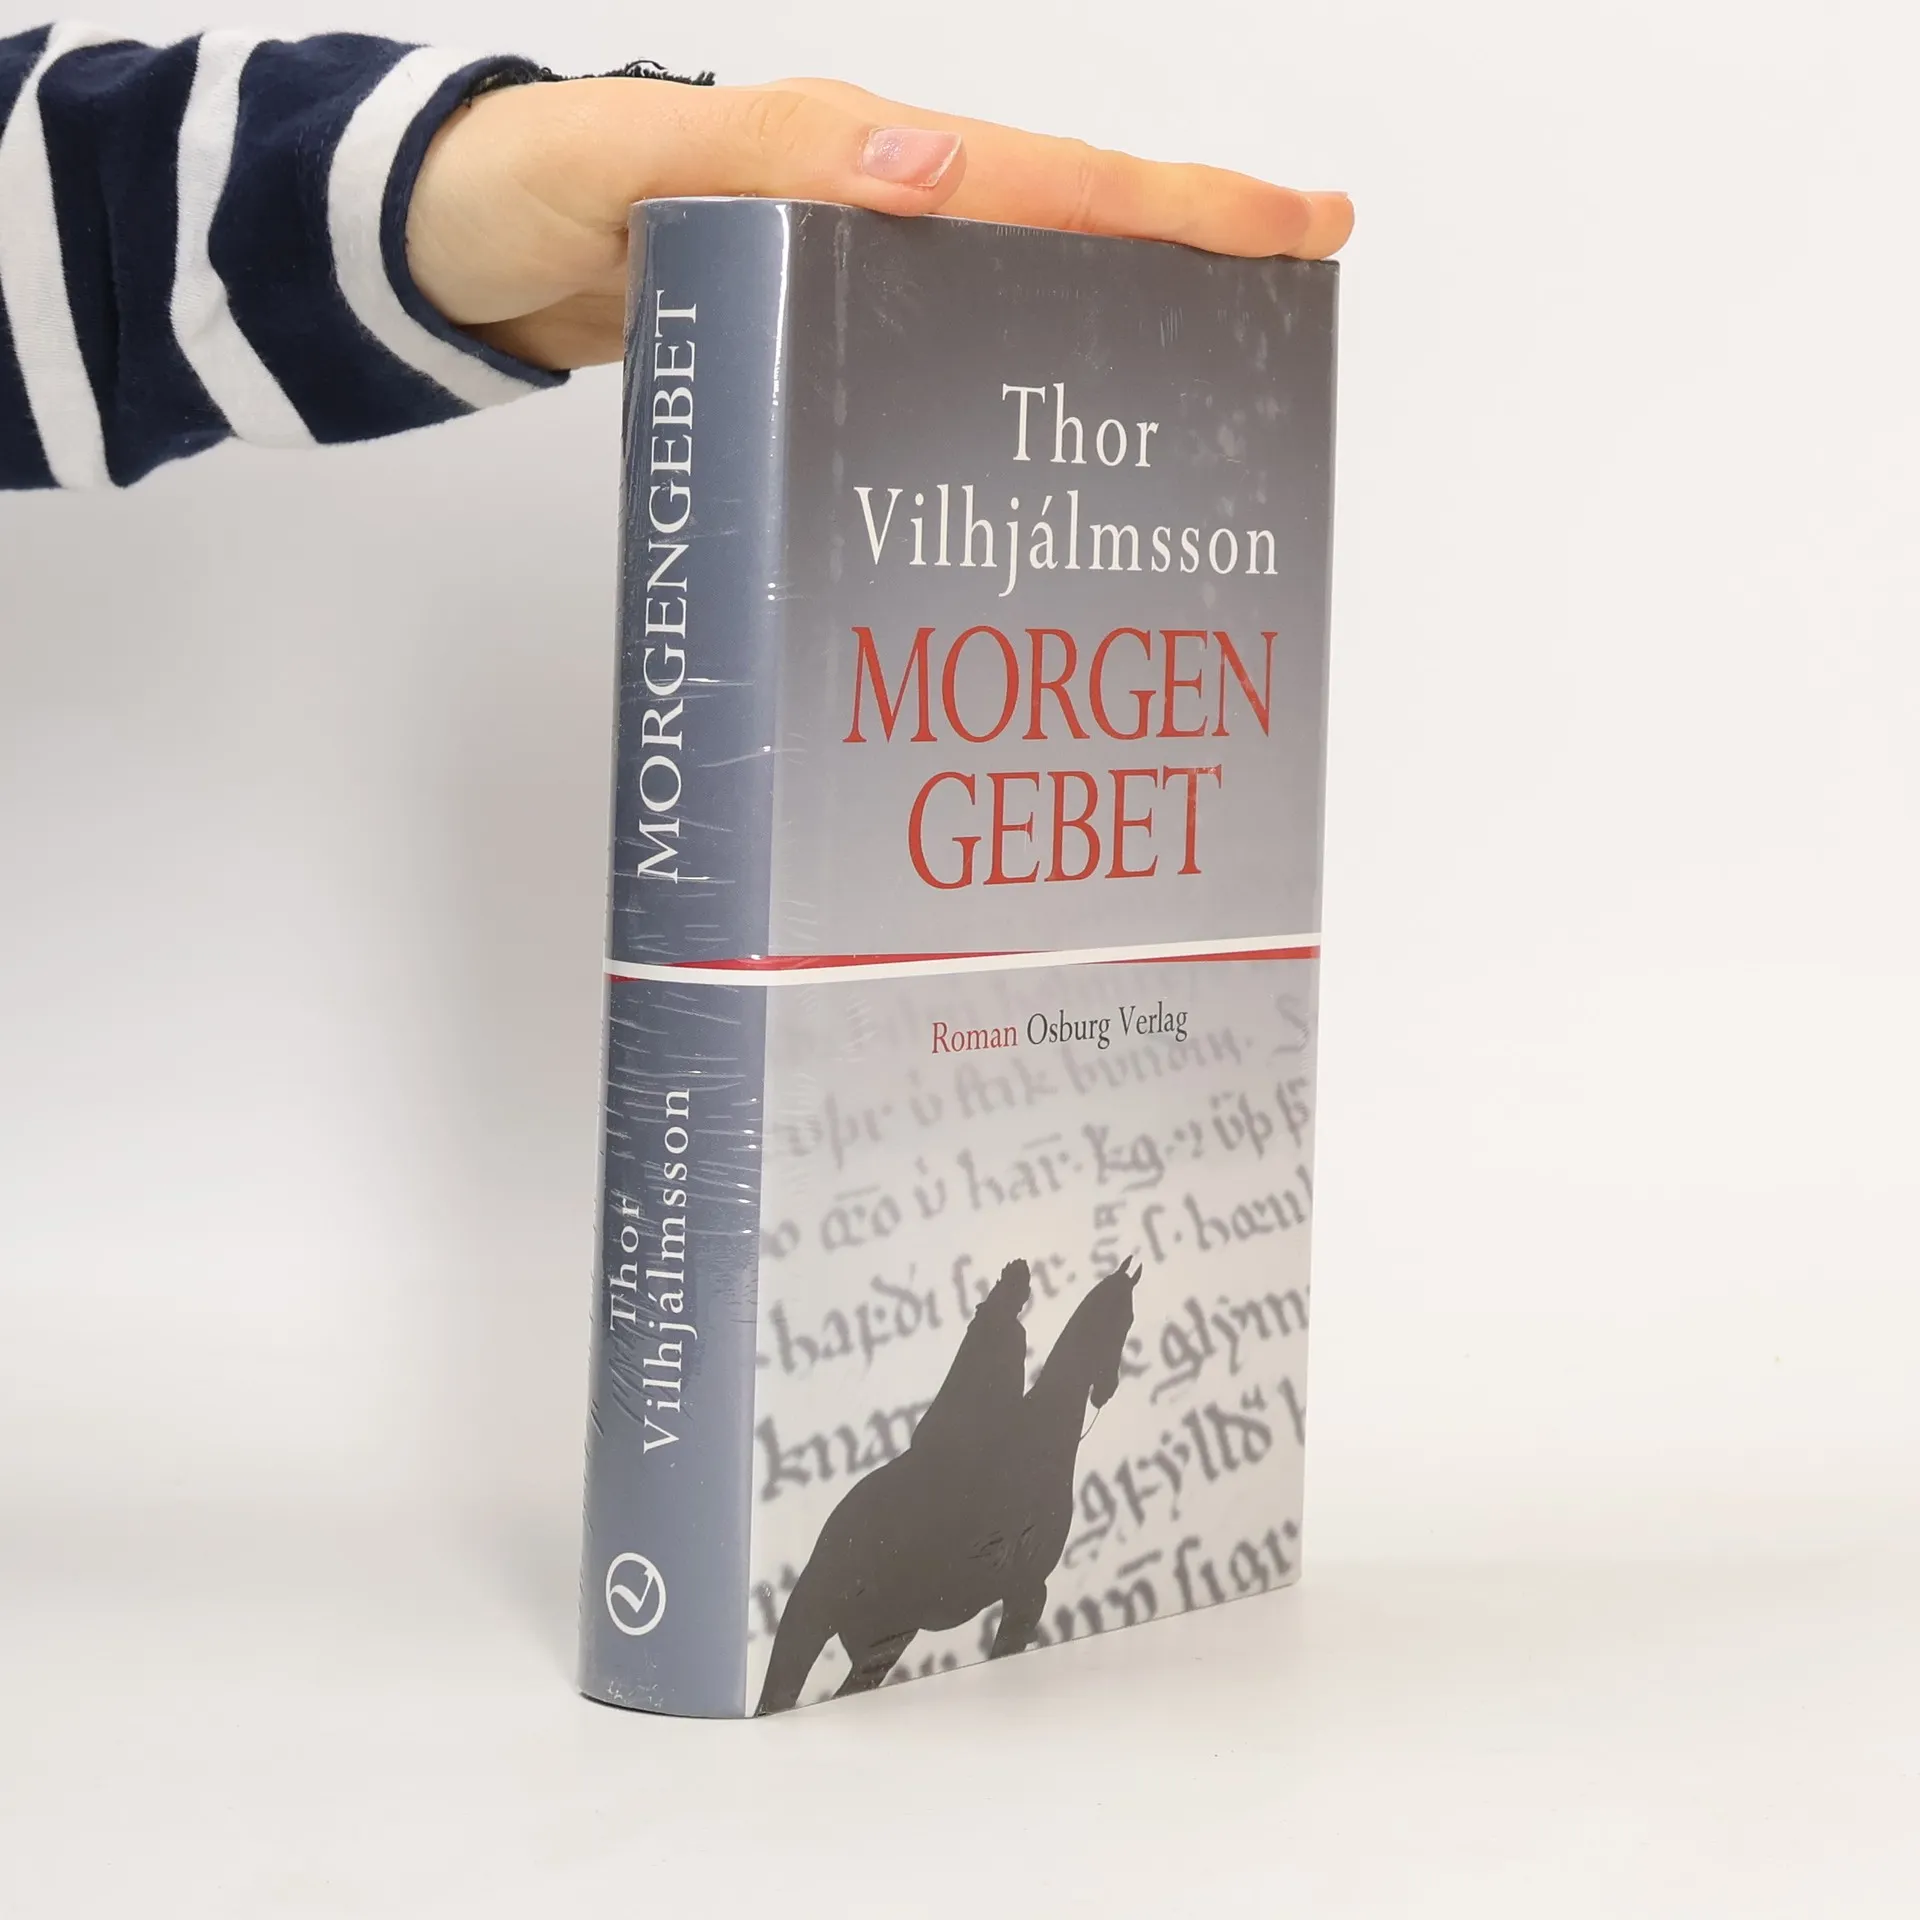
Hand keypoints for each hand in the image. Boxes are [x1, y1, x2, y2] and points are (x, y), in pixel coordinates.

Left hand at [406, 75, 1352, 370]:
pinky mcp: (814, 328)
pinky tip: (1037, 437)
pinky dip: (1007, 379)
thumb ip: (767, 154)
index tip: (1296, 224)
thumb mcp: (632, 155)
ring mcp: (849, 270)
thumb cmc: (522, 187)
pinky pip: (935, 345)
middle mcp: (871, 206)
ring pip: (1014, 289)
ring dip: (1115, 320)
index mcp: (853, 155)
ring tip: (1206, 376)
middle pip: (1064, 225)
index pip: (1050, 179)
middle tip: (1302, 275)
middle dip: (1190, 247)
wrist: (458, 246)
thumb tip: (931, 160)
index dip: (1178, 205)